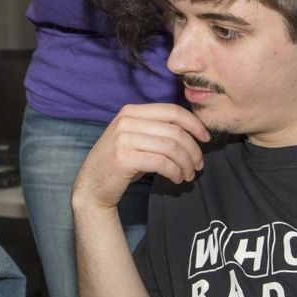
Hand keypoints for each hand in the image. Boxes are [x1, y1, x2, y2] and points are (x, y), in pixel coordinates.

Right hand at [72, 103, 208, 215]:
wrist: (91, 184)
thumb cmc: (120, 162)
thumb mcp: (136, 138)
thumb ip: (157, 129)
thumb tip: (193, 131)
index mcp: (131, 111)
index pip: (172, 111)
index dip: (194, 124)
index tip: (205, 138)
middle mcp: (126, 121)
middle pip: (174, 131)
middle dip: (193, 149)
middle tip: (198, 164)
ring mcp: (123, 139)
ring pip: (171, 148)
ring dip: (186, 164)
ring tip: (188, 174)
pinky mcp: (124, 158)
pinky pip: (162, 163)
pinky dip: (175, 172)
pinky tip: (176, 179)